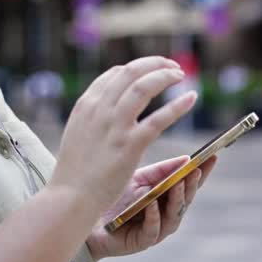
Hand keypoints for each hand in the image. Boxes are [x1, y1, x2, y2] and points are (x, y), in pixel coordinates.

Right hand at [49, 57, 197, 219]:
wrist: (70, 197)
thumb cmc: (75, 171)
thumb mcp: (77, 133)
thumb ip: (93, 116)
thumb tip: (109, 105)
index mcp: (86, 105)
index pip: (114, 74)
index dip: (137, 68)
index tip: (152, 70)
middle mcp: (99, 110)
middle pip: (130, 72)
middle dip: (154, 64)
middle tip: (171, 66)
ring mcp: (115, 126)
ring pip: (144, 87)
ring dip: (165, 76)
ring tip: (181, 76)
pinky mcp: (130, 145)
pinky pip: (159, 119)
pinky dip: (177, 105)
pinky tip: (191, 98)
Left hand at [86, 154, 217, 260]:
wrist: (88, 218)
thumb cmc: (115, 198)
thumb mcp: (139, 179)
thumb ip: (161, 171)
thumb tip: (186, 159)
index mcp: (167, 197)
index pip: (190, 184)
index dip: (202, 172)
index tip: (213, 157)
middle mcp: (166, 214)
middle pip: (185, 200)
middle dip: (192, 185)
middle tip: (196, 171)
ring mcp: (156, 229)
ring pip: (173, 217)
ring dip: (177, 199)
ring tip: (179, 184)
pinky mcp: (141, 241)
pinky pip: (152, 230)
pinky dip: (153, 217)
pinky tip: (152, 204)